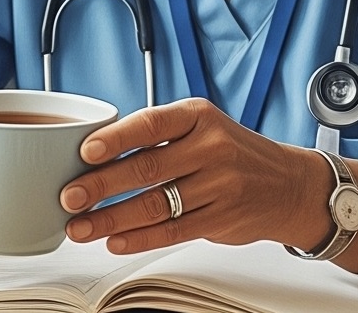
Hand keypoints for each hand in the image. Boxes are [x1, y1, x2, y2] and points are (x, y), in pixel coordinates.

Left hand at [61, 100, 344, 256]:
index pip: (150, 125)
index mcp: (197, 116)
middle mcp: (209, 148)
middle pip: (146, 169)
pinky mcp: (221, 219)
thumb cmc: (231, 150)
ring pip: (155, 205)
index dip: (115, 138)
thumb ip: (159, 135)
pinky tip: (115, 241)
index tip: (84, 152)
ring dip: (112, 219)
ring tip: (81, 226)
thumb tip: (97, 149)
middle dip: (101, 186)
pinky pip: (173, 231)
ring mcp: (218, 186)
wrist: (288, 184)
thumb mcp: (201, 125)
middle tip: (69, 197)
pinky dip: (140, 238)